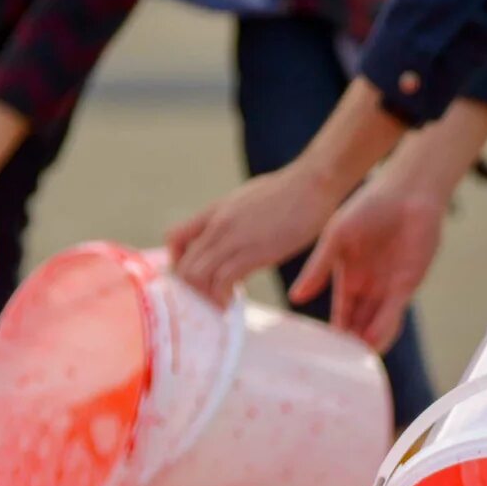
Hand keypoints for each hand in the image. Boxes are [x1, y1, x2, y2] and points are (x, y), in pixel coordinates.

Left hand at [168, 161, 350, 307]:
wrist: (312, 183)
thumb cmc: (290, 192)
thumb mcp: (249, 201)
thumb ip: (236, 220)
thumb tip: (237, 239)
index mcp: (215, 211)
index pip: (174, 238)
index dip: (178, 261)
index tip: (196, 274)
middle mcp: (218, 225)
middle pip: (183, 265)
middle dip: (192, 289)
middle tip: (209, 297)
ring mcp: (233, 238)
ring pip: (196, 276)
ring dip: (206, 296)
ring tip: (221, 302)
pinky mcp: (253, 252)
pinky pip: (223, 281)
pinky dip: (222, 297)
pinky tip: (233, 301)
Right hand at [296, 165, 447, 350]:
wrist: (406, 194)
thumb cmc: (367, 206)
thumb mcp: (335, 238)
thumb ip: (318, 268)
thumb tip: (296, 298)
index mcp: (346, 275)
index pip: (339, 311)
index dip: (332, 331)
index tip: (321, 353)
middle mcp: (367, 286)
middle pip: (357, 323)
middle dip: (350, 344)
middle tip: (338, 367)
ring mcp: (387, 286)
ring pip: (376, 323)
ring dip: (367, 342)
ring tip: (355, 363)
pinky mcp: (407, 284)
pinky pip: (394, 313)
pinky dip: (384, 329)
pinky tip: (374, 344)